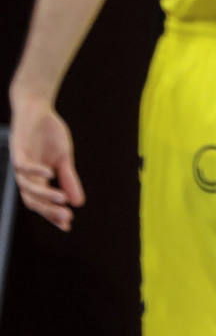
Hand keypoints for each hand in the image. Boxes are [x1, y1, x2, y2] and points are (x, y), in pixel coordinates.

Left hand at [10, 95, 84, 230]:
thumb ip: (68, 180)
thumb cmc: (49, 134)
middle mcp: (26, 175)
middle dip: (49, 210)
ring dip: (45, 195)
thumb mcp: (64, 159)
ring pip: (27, 187)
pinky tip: (50, 173)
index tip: (67, 226)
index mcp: (37, 179)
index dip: (52, 215)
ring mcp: (20, 163)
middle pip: (32, 200)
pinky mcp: (17, 150)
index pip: (42, 203)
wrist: (37, 109)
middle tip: (66, 217)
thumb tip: (78, 203)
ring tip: (63, 199)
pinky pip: (23, 165)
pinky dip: (36, 171)